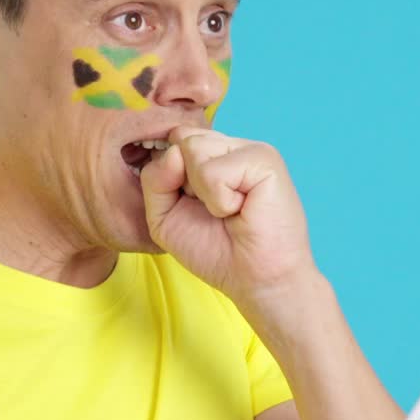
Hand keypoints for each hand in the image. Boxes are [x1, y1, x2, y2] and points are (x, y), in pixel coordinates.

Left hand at [140, 125, 316, 313]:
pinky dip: (220, 201)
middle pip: (180, 140)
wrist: (254, 280)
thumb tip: (173, 151)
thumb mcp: (164, 216)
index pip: (173, 138)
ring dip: (203, 193)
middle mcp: (232, 147)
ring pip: (193, 149)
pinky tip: (241, 210)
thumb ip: (154, 179)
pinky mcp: (265, 161)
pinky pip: (213, 172)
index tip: (194, 205)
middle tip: (215, 210)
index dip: (171, 175)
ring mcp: (251, 150)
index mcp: (214, 154)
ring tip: (229, 210)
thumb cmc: (215, 251)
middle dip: (184, 184)